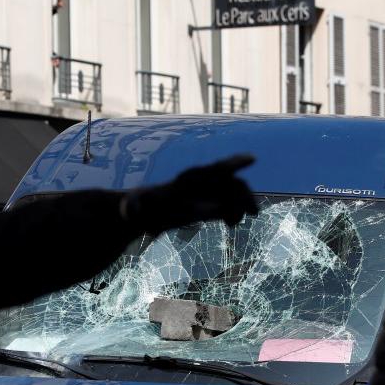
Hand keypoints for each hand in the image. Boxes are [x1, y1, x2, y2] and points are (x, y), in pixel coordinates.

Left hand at [121, 154, 258, 234]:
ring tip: (235, 224)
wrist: (141, 214)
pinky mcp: (207, 206)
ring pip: (232, 195)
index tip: (252, 158)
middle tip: (254, 213)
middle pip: (229, 183)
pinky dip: (233, 214)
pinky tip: (231, 226)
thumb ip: (134, 207)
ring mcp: (206, 194)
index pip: (213, 169)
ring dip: (241, 206)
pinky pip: (228, 206)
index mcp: (187, 180)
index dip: (233, 163)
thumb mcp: (134, 207)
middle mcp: (201, 183)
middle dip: (244, 195)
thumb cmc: (137, 208)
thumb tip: (130, 212)